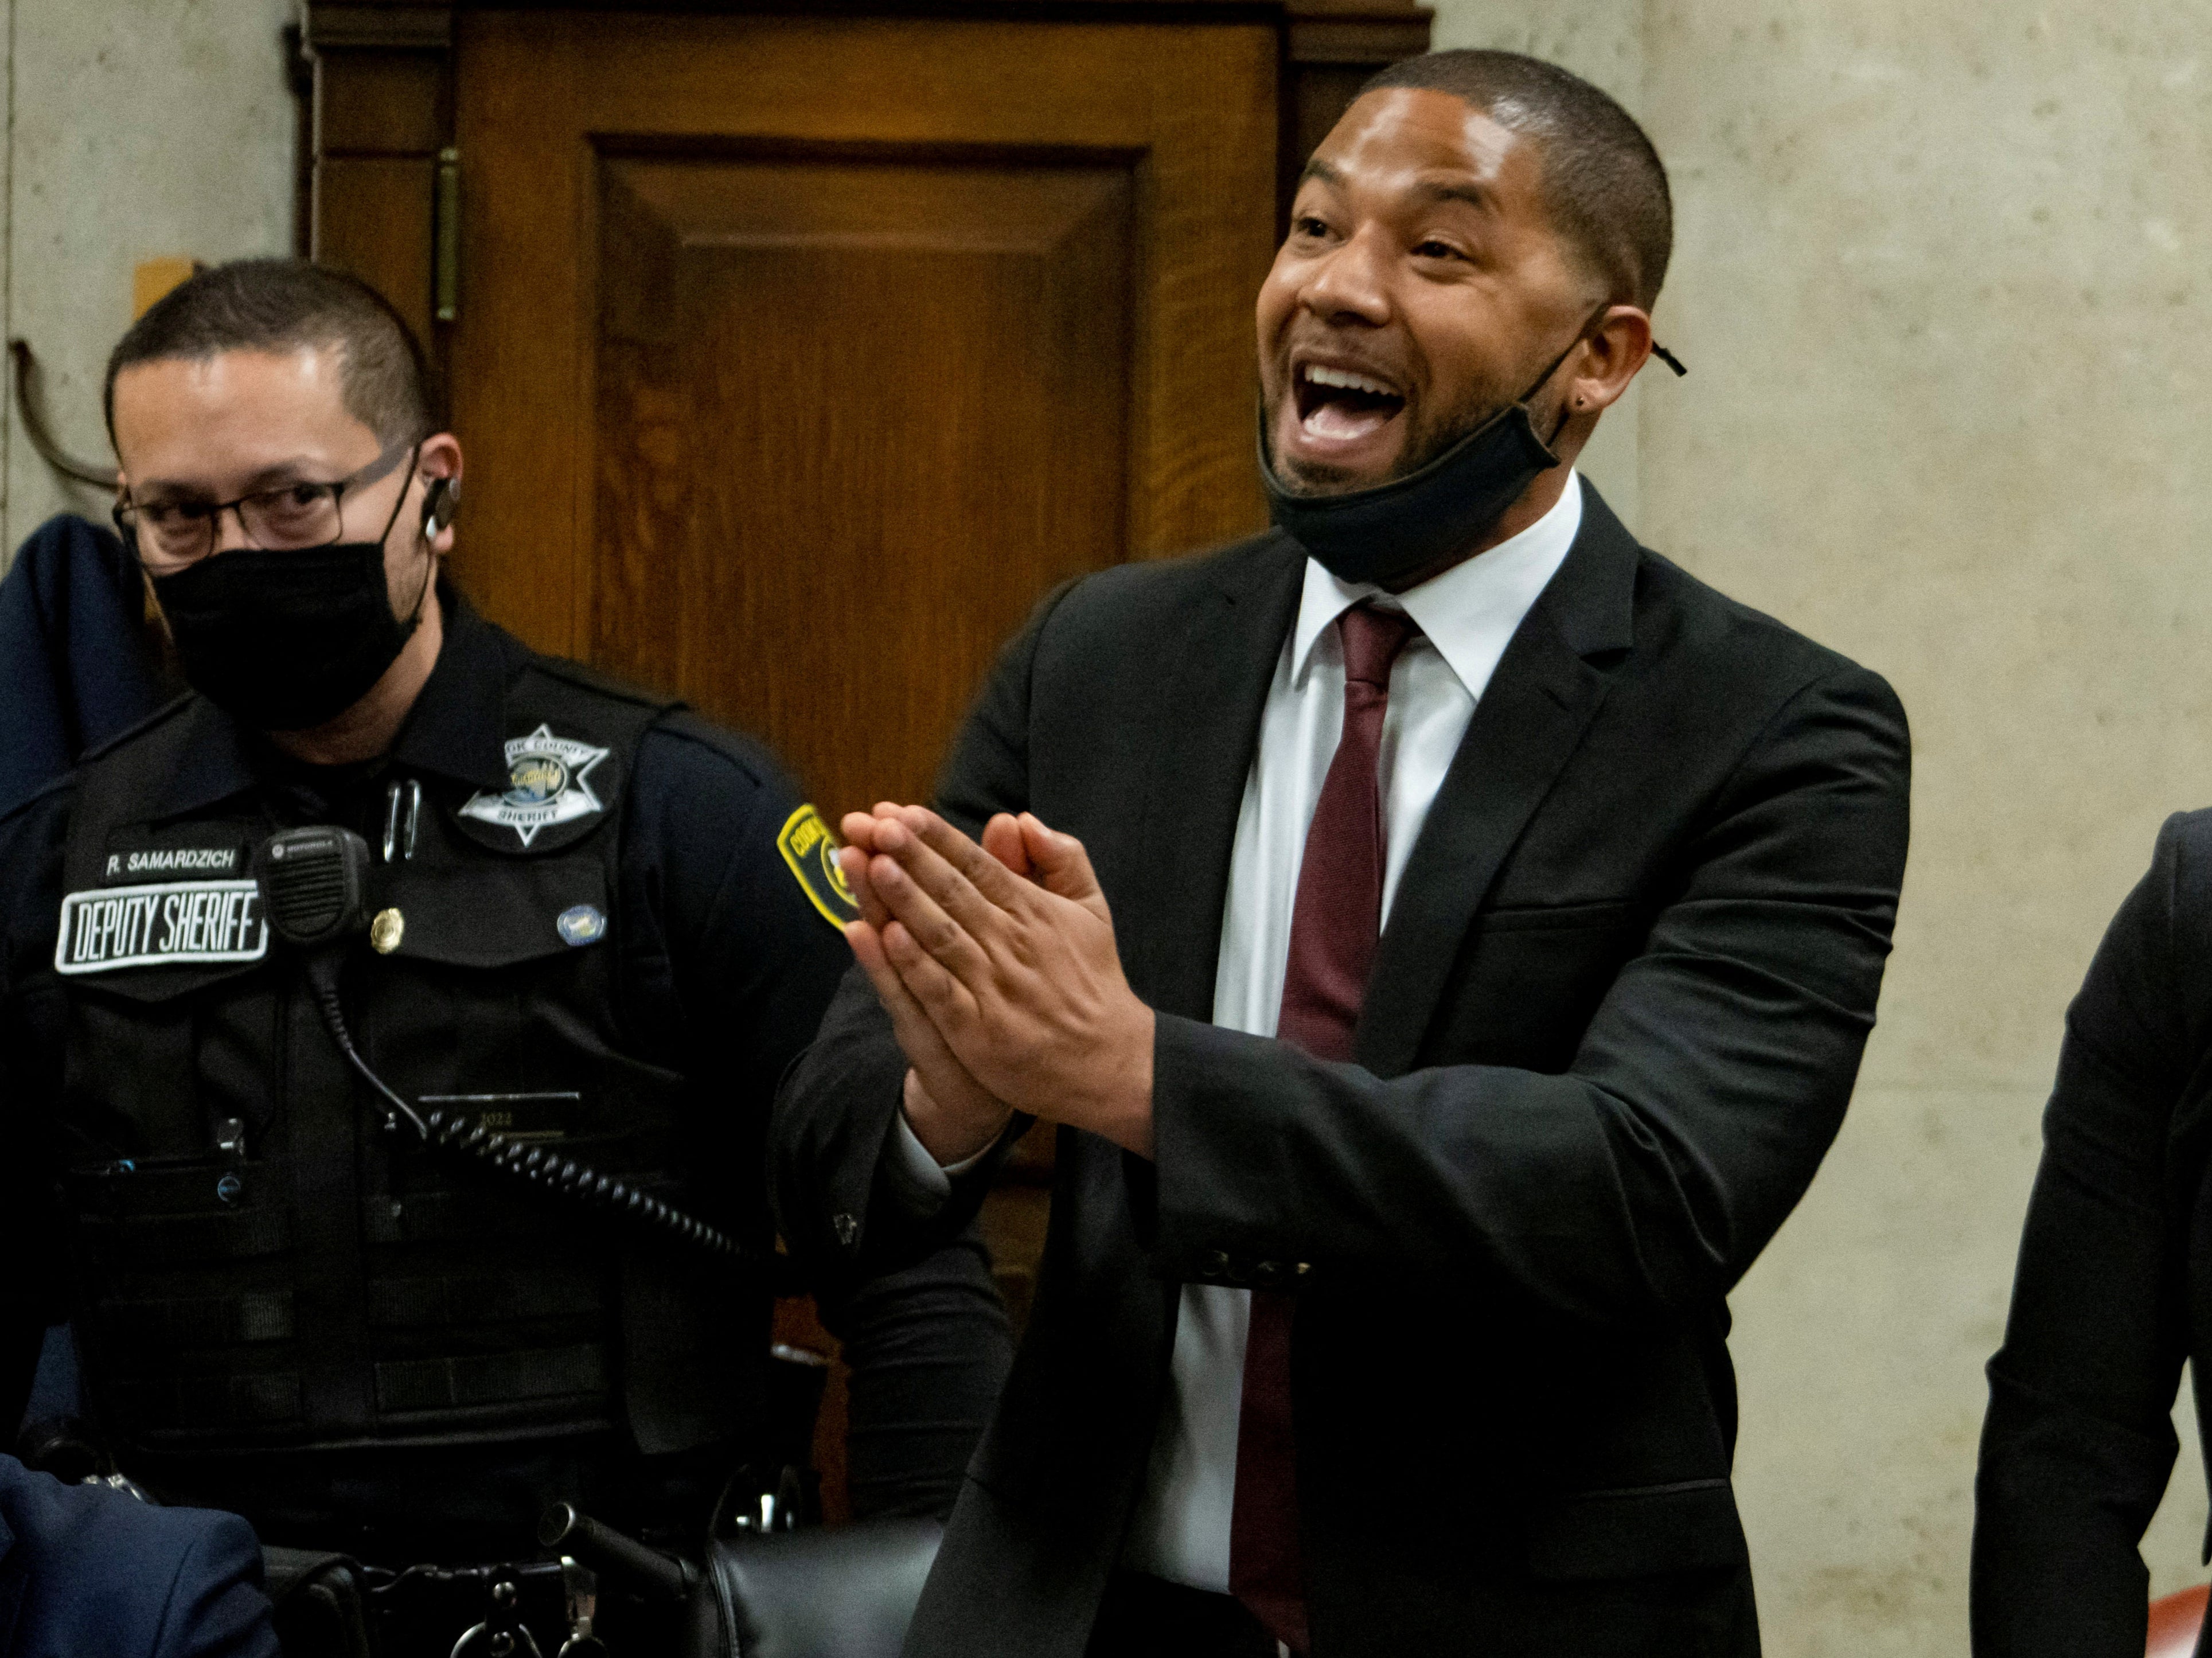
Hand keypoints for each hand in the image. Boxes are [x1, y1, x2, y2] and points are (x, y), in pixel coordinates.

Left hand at [855, 806, 1155, 1157]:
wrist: (1108, 1061)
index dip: (939, 838)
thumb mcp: (1091, 909)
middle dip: (913, 856)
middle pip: (954, 892)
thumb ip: (1062, 858)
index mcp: (1033, 910)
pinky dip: (916, 965)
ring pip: (942, 934)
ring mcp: (994, 987)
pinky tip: (887, 938)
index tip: (903, 812)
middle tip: (876, 825)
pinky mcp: (979, 1031)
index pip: (978, 865)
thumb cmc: (1092, 979)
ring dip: (906, 899)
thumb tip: (1021, 817)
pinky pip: (942, 991)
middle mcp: (1012, 942)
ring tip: (873, 865)